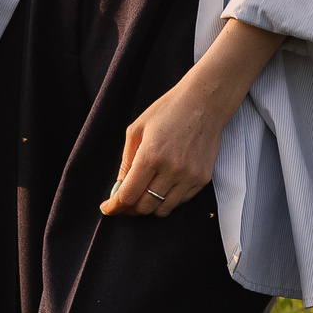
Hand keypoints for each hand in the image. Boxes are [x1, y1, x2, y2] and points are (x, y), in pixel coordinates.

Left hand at [103, 69, 227, 216]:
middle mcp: (171, 169)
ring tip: (143, 195)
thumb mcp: (137, 129)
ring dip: (149, 207)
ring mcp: (189, 176)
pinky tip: (162, 187)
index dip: (115, 207)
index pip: (128, 195)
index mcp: (151, 156)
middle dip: (130, 209)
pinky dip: (167, 200)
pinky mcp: (203, 178)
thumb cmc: (169, 111)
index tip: (108, 208)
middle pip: (145, 207)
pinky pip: (180, 201)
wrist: (204, 103)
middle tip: (125, 202)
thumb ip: (126, 160)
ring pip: (163, 209)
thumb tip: (120, 187)